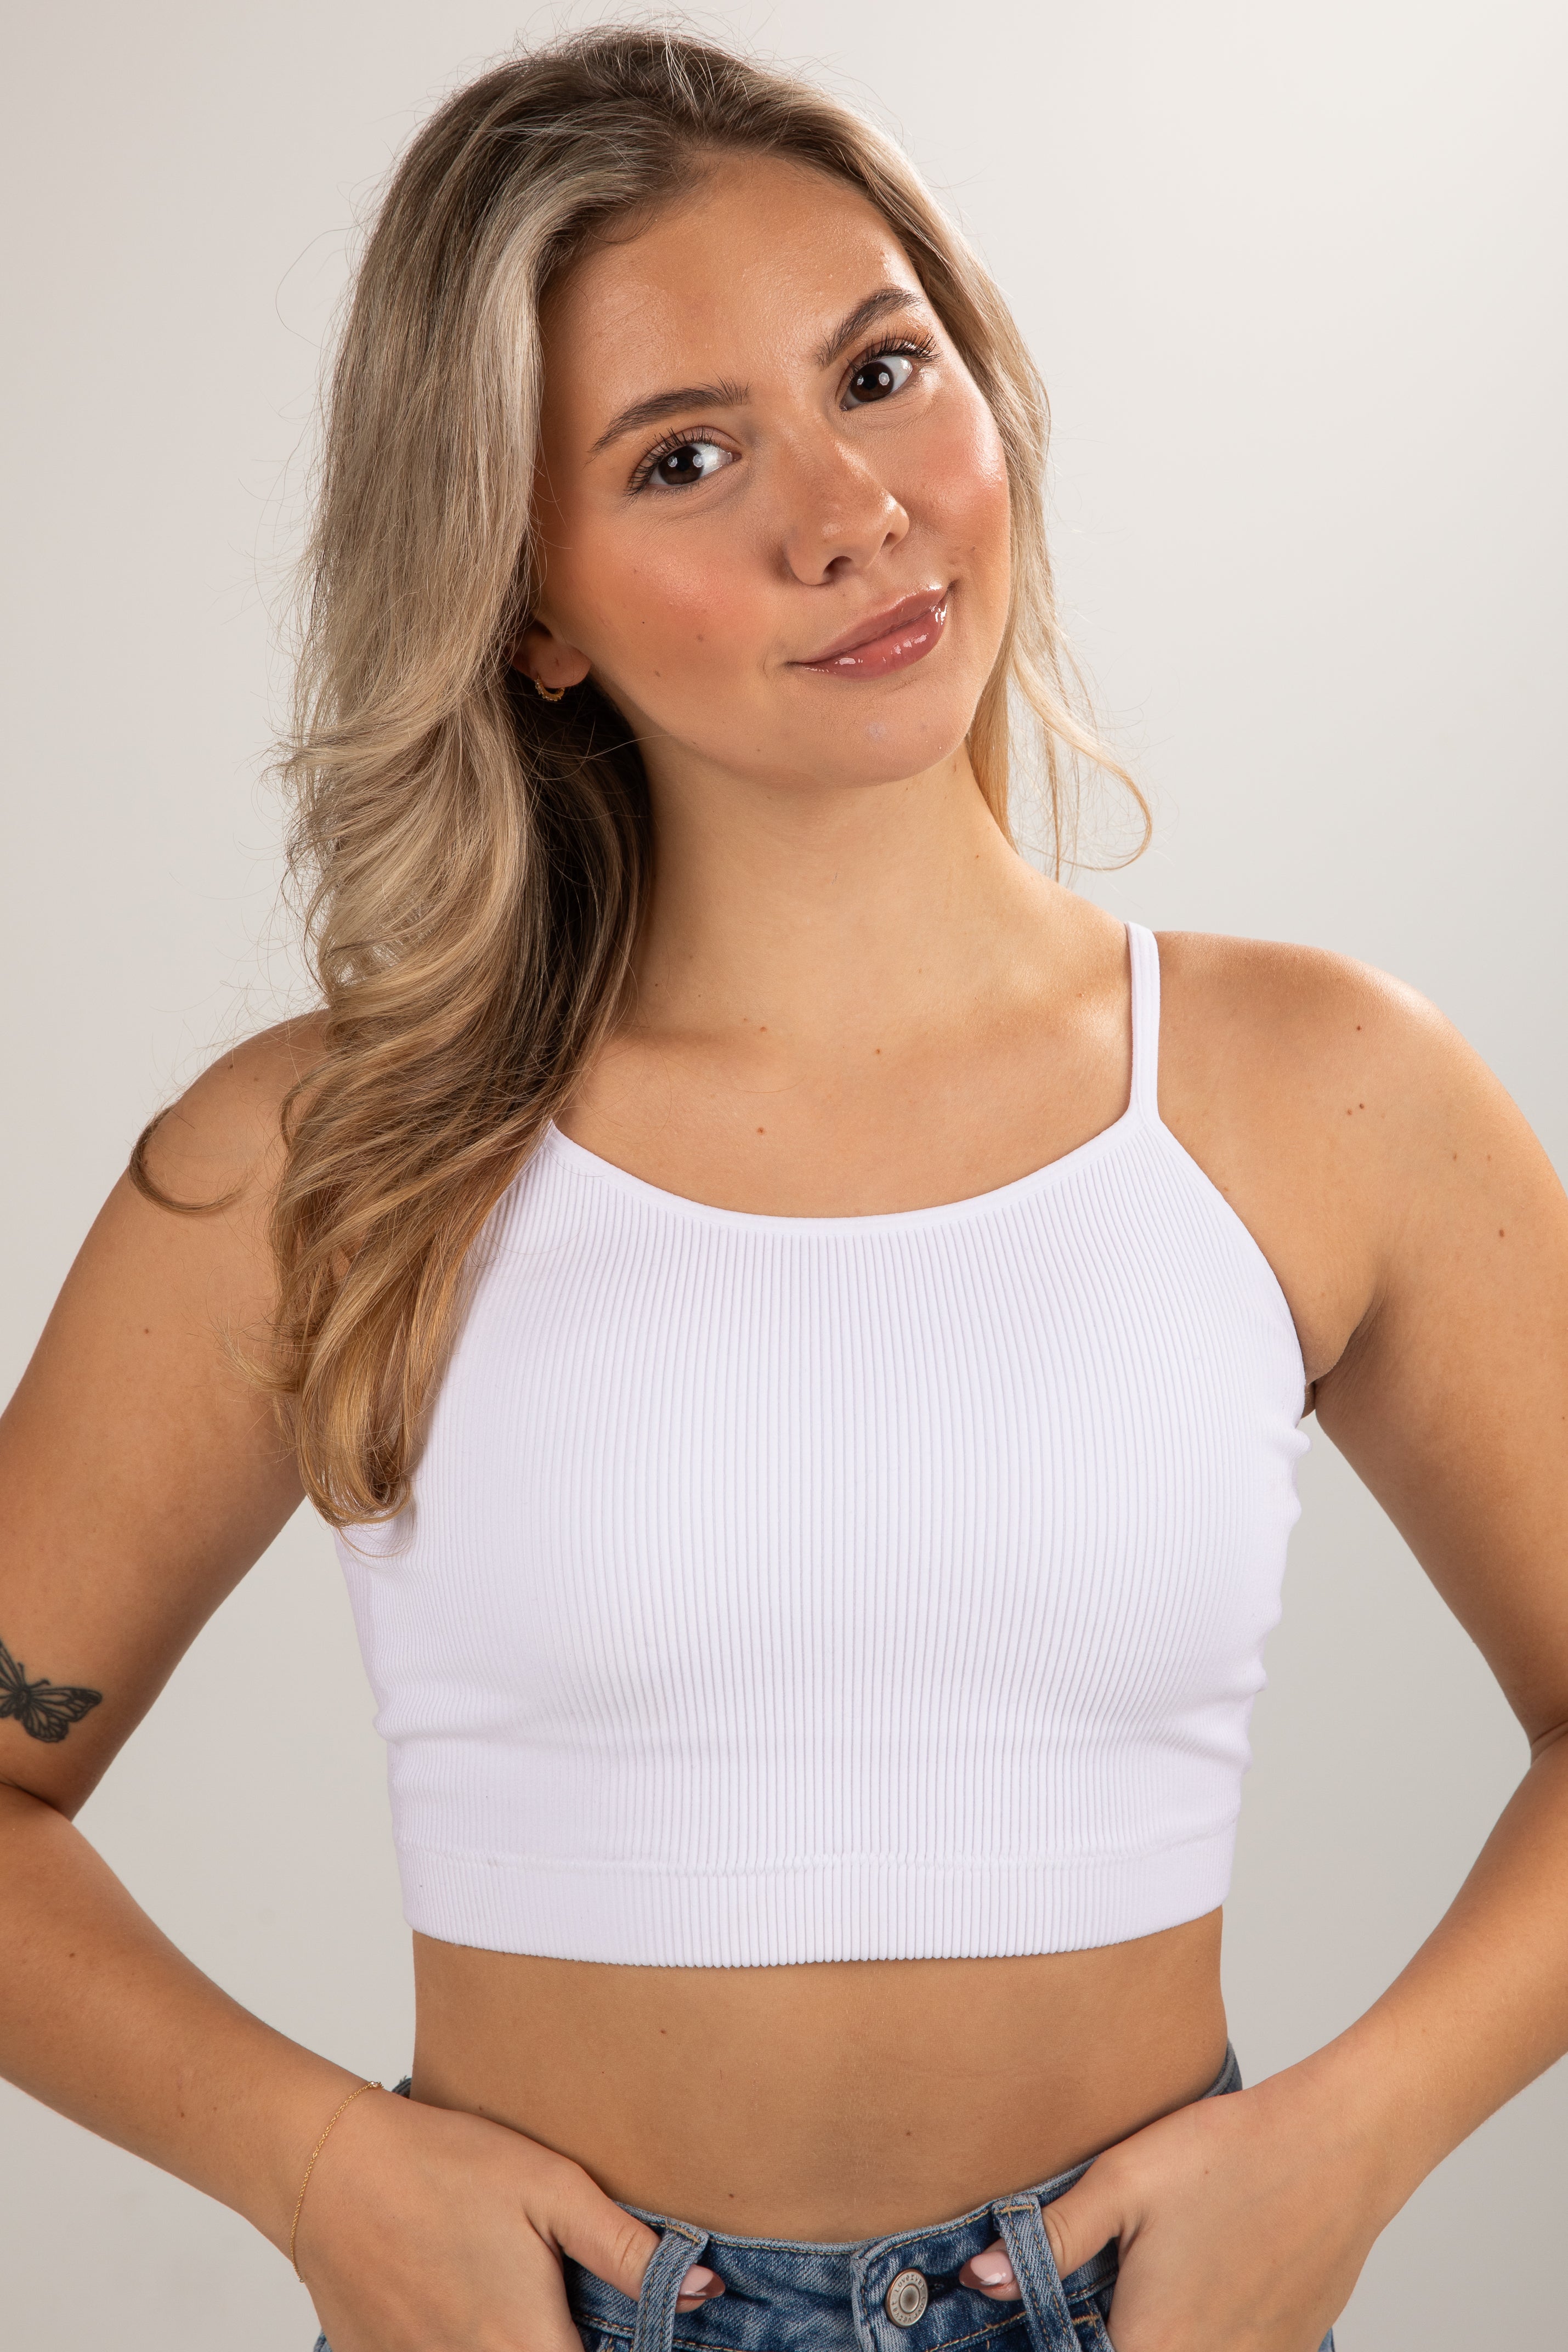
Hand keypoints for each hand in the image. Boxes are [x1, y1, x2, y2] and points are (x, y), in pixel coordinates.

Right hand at [293, 2086, 722, 2351]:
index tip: (623, 2334)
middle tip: (564, 2309)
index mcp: (525, 2345)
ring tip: (513, 2298)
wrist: (330, 2167)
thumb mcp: (552, 2189)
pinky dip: (460, 2343)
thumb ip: (630, 2251)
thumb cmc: (443, 2166)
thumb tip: (705, 2291)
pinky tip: (458, 2301)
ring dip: (515, 2342)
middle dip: (564, 2346)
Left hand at [957, 2061, 1390, 2350]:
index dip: (1064, 2339)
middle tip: (1116, 2281)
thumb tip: (979, 2279)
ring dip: (1161, 2330)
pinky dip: (1208, 2331)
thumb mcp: (1122, 2182)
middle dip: (1109, 2332)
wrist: (1339, 2145)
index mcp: (1151, 2345)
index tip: (1062, 2317)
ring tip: (1159, 2278)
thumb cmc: (1230, 2155)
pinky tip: (1207, 2280)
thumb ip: (1047, 2241)